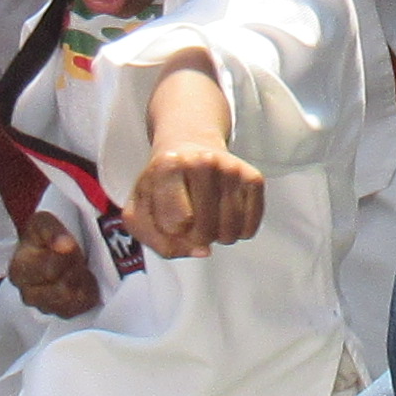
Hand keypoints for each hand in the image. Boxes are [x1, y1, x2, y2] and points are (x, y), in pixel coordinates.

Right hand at [4, 210, 101, 317]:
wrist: (51, 251)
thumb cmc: (45, 237)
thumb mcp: (44, 222)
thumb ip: (52, 230)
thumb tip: (63, 245)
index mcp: (19, 270)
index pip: (51, 270)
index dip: (68, 255)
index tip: (71, 244)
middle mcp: (27, 294)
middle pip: (63, 290)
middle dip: (76, 270)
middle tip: (78, 258)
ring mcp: (43, 307)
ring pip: (71, 301)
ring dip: (82, 282)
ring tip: (80, 268)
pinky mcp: (60, 314)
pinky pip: (79, 310)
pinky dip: (86, 295)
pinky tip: (83, 281)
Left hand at [128, 66, 265, 255]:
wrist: (190, 144)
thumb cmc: (163, 182)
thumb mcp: (142, 208)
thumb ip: (157, 240)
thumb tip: (202, 251)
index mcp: (168, 167)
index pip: (177, 221)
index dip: (173, 232)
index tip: (170, 220)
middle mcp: (203, 162)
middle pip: (205, 231)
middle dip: (195, 238)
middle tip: (190, 223)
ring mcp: (231, 169)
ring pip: (230, 232)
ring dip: (217, 237)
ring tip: (207, 219)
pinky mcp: (253, 178)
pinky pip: (249, 228)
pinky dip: (237, 232)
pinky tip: (224, 216)